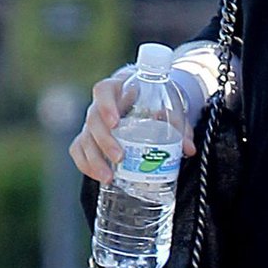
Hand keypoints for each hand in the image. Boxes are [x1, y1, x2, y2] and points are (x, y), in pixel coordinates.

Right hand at [69, 75, 195, 184]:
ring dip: (94, 160)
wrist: (143, 95)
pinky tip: (98, 176)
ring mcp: (92, 122)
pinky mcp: (89, 137)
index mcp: (117, 88)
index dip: (106, 106)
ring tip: (109, 178)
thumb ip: (178, 125)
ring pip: (84, 139)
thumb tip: (188, 149)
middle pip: (93, 120)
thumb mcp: (168, 106)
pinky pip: (79, 149)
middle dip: (104, 141)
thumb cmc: (155, 99)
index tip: (115, 122)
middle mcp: (99, 105)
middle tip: (119, 158)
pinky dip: (86, 164)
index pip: (103, 91)